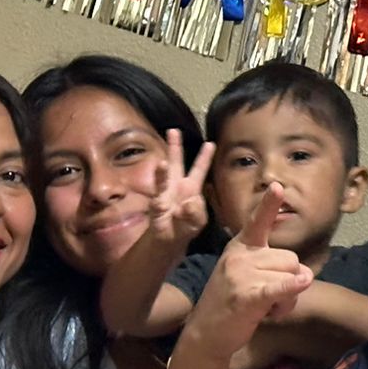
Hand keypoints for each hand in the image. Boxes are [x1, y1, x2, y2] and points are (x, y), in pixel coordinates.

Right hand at [146, 129, 214, 245]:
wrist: (171, 238)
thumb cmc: (187, 226)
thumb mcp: (198, 221)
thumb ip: (197, 212)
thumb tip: (189, 203)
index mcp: (192, 187)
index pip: (199, 169)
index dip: (205, 157)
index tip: (211, 143)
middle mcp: (177, 185)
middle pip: (177, 163)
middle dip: (175, 147)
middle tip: (173, 130)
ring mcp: (165, 192)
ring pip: (164, 176)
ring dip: (163, 171)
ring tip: (163, 163)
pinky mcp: (156, 203)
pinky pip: (157, 196)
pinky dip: (160, 194)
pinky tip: (159, 194)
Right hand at [183, 186, 313, 364]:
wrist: (205, 334)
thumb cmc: (230, 304)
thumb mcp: (245, 274)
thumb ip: (271, 266)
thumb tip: (305, 275)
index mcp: (240, 247)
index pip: (257, 222)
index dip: (268, 205)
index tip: (277, 186)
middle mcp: (240, 256)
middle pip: (291, 258)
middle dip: (289, 280)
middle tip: (269, 299)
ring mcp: (241, 275)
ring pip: (290, 275)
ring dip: (288, 298)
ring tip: (266, 308)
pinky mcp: (246, 297)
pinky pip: (277, 288)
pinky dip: (290, 288)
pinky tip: (301, 283)